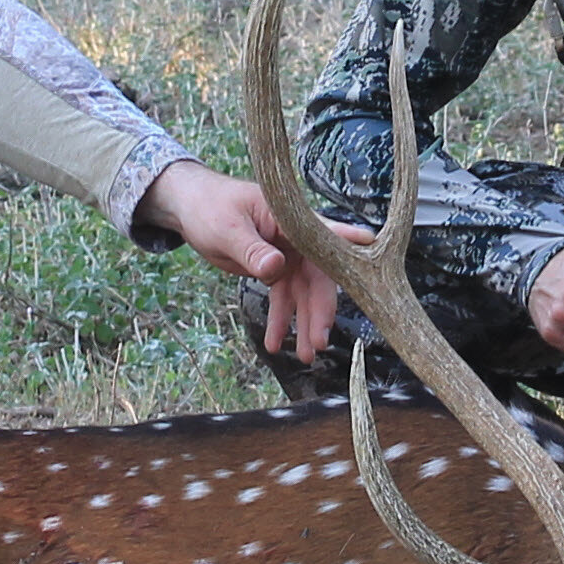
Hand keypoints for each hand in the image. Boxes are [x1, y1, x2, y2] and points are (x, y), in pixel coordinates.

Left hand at [143, 162, 349, 357]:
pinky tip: (276, 343)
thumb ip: (252, 250)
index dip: (350, 241)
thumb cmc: (209, 207)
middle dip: (319, 310)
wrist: (191, 208)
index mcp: (289, 219)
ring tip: (305, 356)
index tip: (373, 246)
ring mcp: (288, 254)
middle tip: (319, 342)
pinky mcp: (275, 268)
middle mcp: (296, 238)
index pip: (326, 232)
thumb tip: (276, 268)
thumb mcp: (227, 229)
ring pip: (303, 293)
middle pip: (318, 276)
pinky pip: (283, 297)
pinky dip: (281, 319)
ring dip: (304, 322)